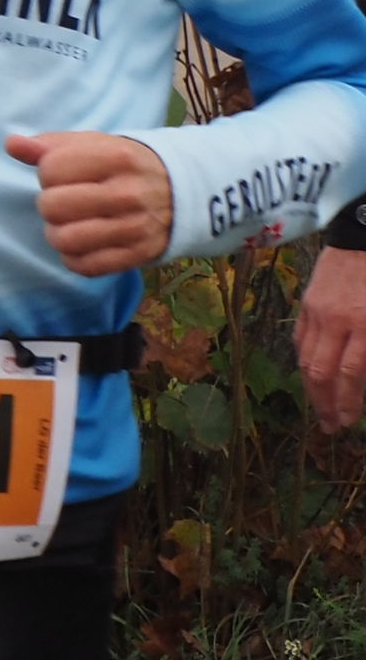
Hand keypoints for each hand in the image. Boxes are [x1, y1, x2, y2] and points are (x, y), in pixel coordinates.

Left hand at [6, 132, 172, 276]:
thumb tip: (12, 144)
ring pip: (65, 239)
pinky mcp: (138, 255)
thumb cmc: (122, 165)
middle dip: (49, 204)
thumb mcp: (92, 145)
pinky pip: (85, 266)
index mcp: (117, 157)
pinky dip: (74, 257)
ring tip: (68, 224)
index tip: (64, 175)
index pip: (50, 169)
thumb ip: (49, 144)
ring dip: (57, 233)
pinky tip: (82, 243)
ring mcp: (136, 227)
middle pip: (52, 206)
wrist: (179, 192)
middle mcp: (129, 193)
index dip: (48, 173)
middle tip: (65, 201)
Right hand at [298, 245, 365, 433]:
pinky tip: (310, 375)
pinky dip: (304, 361)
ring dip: (312, 388)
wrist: (365, 233)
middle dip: (326, 404)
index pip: (351, 374)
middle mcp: (337, 321)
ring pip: (305, 358)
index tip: (349, 422)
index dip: (349, 402)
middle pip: (321, 372)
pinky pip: (300, 339)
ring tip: (320, 408)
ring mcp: (317, 311)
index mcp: (365, 324)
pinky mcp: (307, 302)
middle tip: (331, 426)